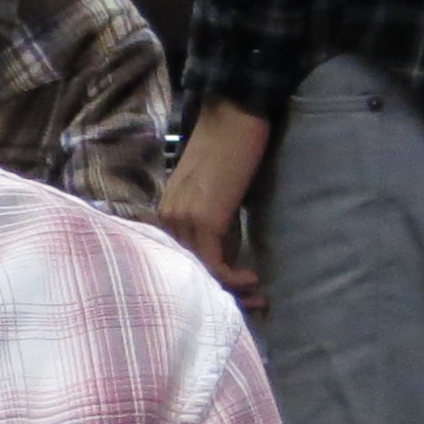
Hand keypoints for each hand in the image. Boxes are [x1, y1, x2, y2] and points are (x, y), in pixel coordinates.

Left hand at [160, 99, 274, 311]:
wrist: (232, 118)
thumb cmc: (229, 151)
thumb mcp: (218, 197)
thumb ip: (216, 226)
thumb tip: (226, 257)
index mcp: (166, 216)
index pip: (180, 260)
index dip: (209, 281)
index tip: (236, 295)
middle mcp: (166, 221)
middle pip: (187, 270)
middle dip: (221, 292)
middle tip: (253, 305)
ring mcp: (181, 220)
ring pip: (199, 270)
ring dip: (230, 289)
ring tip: (258, 297)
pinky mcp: (202, 218)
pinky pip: (211, 261)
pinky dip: (232, 276)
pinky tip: (253, 278)